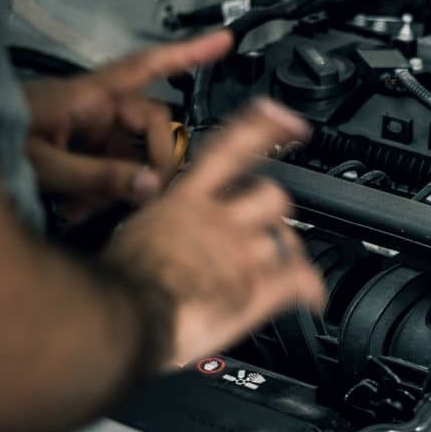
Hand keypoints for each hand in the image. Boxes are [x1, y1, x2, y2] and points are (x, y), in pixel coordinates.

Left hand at [23, 32, 231, 220]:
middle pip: (153, 129)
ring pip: (137, 159)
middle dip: (154, 165)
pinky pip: (116, 175)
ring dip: (124, 189)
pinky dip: (105, 197)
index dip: (188, 54)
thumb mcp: (43, 165)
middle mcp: (96, 111)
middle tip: (151, 196)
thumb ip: (98, 179)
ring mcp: (92, 134)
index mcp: (88, 96)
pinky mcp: (86, 157)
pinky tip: (80, 211)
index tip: (224, 41)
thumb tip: (151, 188)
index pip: (147, 67)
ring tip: (89, 210)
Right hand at [102, 98, 325, 367]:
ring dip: (287, 253)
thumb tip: (161, 230)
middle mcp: (219, 219)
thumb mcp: (131, 233)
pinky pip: (299, 281)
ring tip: (281, 266)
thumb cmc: (117, 281)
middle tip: (267, 226)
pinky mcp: (256, 289)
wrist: (124, 314)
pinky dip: (311, 289)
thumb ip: (159, 224)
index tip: (284, 117)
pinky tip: (313, 297)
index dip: (262, 128)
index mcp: (185, 200)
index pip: (229, 149)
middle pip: (272, 196)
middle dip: (274, 212)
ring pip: (287, 239)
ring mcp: (241, 253)